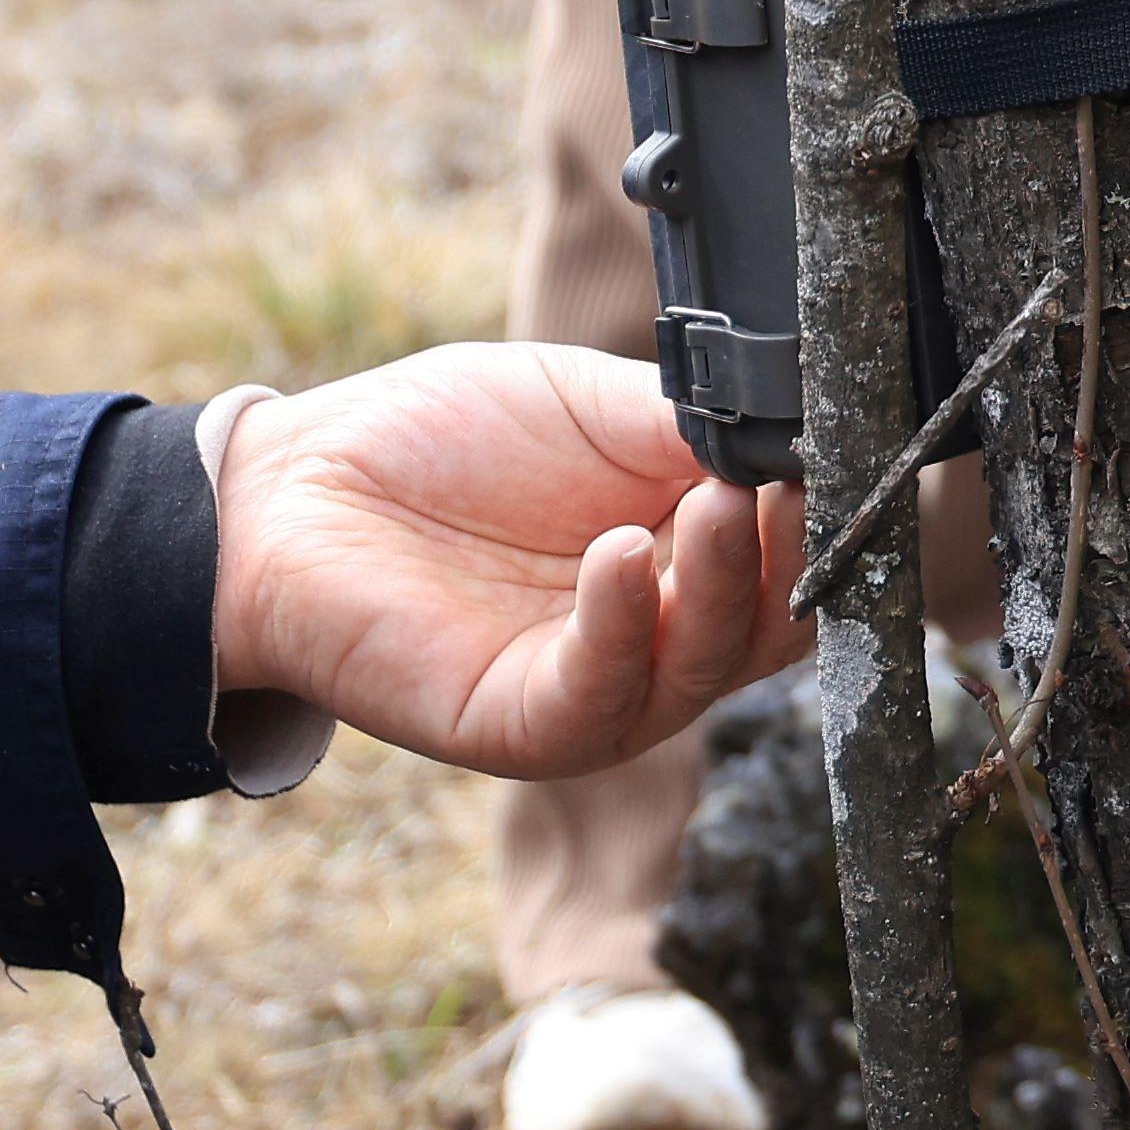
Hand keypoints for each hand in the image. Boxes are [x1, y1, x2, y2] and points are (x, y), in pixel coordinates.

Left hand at [198, 344, 779, 778]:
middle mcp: (660, 634)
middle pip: (770, 624)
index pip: (790, 557)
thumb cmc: (436, 439)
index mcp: (685, 555)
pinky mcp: (528, 726)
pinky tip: (622, 554)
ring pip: (703, 667)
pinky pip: (601, 694)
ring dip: (725, 586)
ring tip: (718, 506)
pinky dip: (626, 625)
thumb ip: (682, 424)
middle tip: (784, 487)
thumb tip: (791, 428)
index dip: (820, 514)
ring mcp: (600, 689)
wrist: (297, 488)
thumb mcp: (582, 403)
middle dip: (789, 556)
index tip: (832, 452)